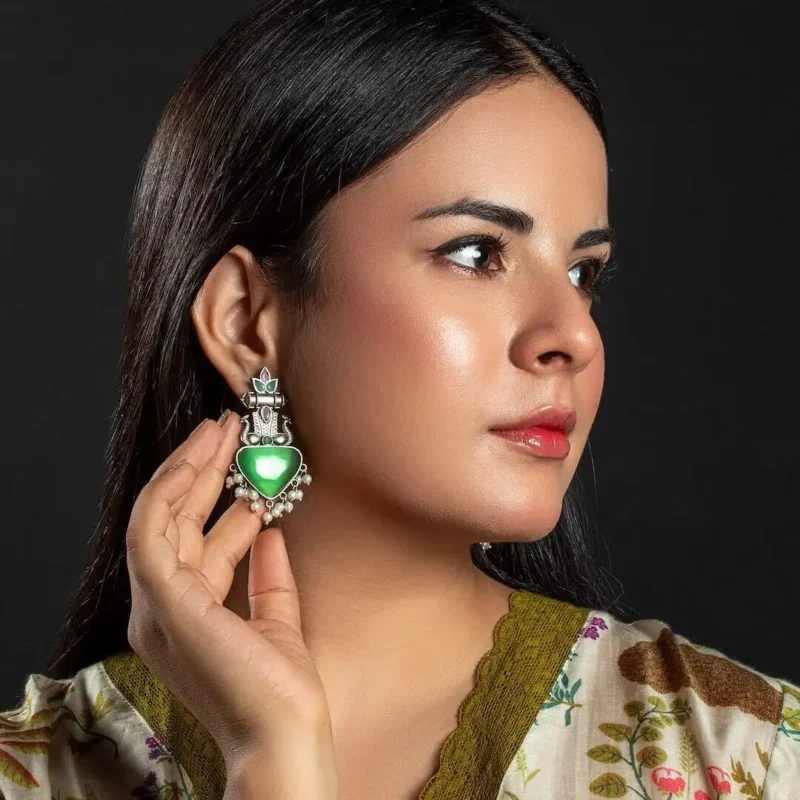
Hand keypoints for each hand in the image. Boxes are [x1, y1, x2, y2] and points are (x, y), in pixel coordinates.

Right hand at [124, 412, 338, 795]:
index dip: (216, 495)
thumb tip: (269, 532)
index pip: (192, 539)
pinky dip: (173, 488)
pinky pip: (154, 529)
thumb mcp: (275, 618)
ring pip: (159, 515)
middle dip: (201, 469)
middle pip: (173, 520)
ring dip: (189, 467)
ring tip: (220, 428)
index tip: (244, 460)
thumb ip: (268, 577)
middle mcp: (161, 607)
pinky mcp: (164, 600)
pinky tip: (203, 457)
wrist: (283, 736)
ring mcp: (157, 604)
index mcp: (185, 612)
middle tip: (227, 428)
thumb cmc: (279, 691)